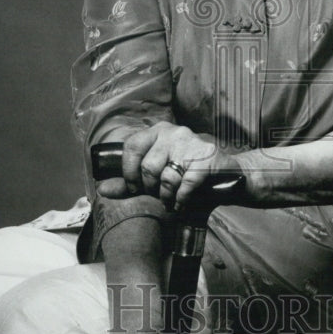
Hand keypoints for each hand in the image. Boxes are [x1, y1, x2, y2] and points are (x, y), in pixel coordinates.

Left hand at [96, 123, 243, 211]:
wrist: (229, 176)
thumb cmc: (189, 176)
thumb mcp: (157, 178)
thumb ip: (130, 183)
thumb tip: (102, 189)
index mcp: (159, 131)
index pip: (131, 146)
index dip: (128, 172)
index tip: (135, 187)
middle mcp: (174, 132)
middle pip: (148, 167)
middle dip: (150, 189)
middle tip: (158, 195)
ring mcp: (192, 144)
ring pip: (166, 178)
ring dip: (167, 197)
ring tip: (171, 200)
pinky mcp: (207, 159)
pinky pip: (185, 185)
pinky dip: (182, 200)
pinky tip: (184, 202)